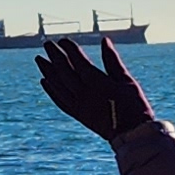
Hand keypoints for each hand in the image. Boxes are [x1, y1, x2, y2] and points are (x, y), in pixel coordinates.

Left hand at [35, 33, 150, 137]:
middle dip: (54, 56)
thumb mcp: (127, 81)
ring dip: (47, 71)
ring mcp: (78, 105)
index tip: (63, 40)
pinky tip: (45, 81)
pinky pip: (60, 101)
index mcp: (97, 82)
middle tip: (46, 44)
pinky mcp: (78, 115)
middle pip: (64, 71)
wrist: (132, 135)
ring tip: (40, 59)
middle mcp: (83, 93)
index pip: (77, 61)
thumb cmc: (134, 106)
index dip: (69, 49)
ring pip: (58, 85)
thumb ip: (113, 61)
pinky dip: (51, 90)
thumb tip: (104, 40)